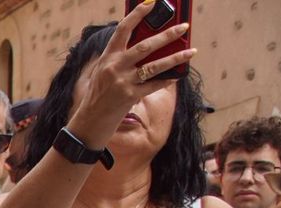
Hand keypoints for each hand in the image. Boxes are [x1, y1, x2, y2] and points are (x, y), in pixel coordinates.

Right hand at [66, 2, 195, 144]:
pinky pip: (154, 85)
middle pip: (145, 46)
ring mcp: (123, 82)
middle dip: (167, 35)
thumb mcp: (103, 73)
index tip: (151, 4)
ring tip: (192, 51)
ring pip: (154, 65)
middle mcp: (115, 68)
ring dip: (176, 57)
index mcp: (107, 58)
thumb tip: (147, 45)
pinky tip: (179, 75)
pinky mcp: (130, 96)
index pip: (123, 30)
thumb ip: (119, 58)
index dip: (137, 15)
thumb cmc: (97, 96)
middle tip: (184, 27)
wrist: (88, 122)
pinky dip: (168, 80)